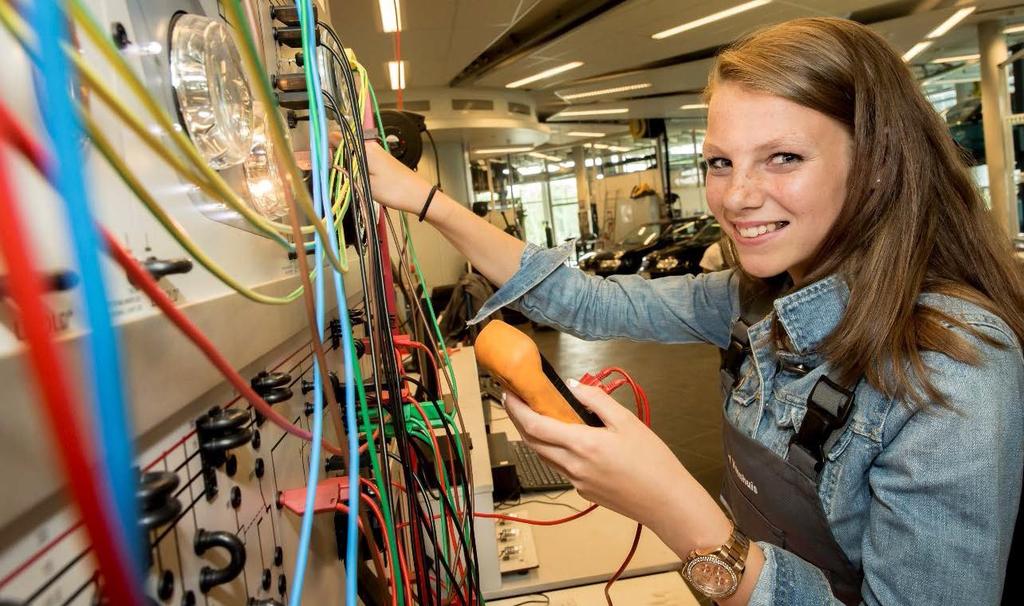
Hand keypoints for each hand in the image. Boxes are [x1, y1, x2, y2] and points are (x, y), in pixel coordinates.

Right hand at [329, 132, 431, 213]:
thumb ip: (345, 170)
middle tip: (333, 175)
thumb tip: (328, 160)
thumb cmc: (394, 190)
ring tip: (344, 180)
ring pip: (351, 153)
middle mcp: (368, 145)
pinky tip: (356, 180)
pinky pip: (360, 159)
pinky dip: (355, 168)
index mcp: (363, 147)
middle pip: (343, 145)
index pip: (336, 137)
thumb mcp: (363, 183)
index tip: (321, 162)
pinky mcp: (380, 160)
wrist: (418, 196)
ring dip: (345, 165)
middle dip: (334, 158)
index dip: (325, 148)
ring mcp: (375, 152)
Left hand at [503, 380, 691, 529]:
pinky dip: (556, 452)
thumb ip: (596, 400)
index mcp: (582, 444)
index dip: (517, 409)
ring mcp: (577, 482)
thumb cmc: (653, 461)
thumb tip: (572, 386)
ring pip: (545, 457)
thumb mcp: (627, 422)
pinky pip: (562, 468)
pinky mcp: (584, 492)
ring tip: (536, 417)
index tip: (508, 393)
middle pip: (532, 442)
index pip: (535, 425)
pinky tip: (568, 442)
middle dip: (519, 421)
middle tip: (516, 402)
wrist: (667, 503)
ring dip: (535, 437)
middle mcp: (573, 466)